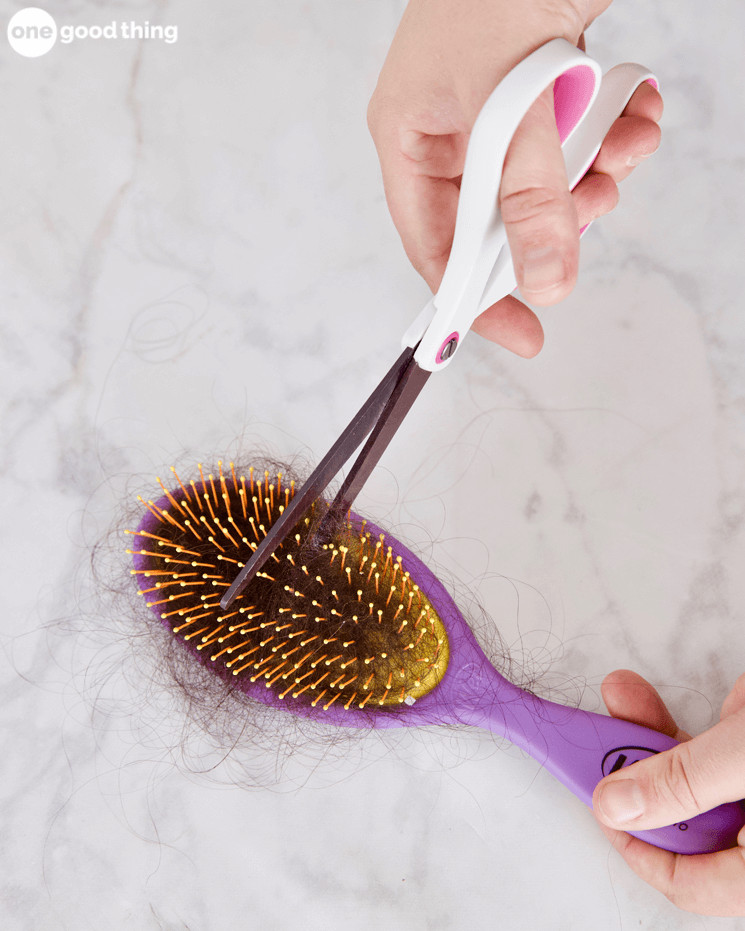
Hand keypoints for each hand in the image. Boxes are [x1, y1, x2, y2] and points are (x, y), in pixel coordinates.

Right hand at [367, 0, 662, 356]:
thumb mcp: (518, 103)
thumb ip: (533, 197)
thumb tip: (548, 281)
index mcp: (410, 133)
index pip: (433, 244)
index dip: (474, 297)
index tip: (522, 334)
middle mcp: (448, 127)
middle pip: (497, 217)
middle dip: (555, 218)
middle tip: (592, 212)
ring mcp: (495, 106)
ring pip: (545, 179)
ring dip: (594, 172)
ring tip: (626, 145)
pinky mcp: (541, 85)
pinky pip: (575, 134)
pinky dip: (613, 130)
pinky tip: (639, 108)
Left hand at [592, 669, 744, 915]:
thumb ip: (688, 783)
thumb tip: (618, 806)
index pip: (691, 883)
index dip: (636, 845)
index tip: (597, 803)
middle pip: (681, 820)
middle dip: (635, 770)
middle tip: (594, 738)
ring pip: (687, 777)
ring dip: (644, 735)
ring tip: (619, 696)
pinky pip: (705, 746)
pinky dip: (671, 720)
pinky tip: (637, 692)